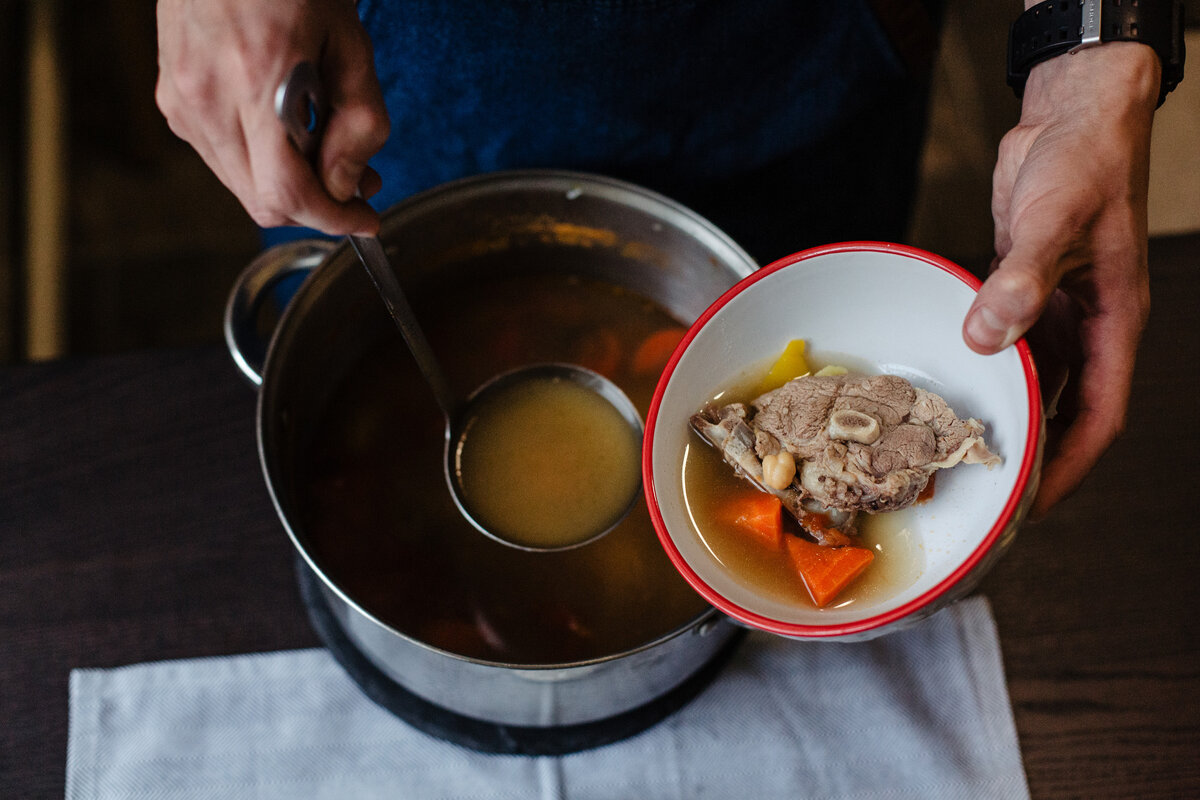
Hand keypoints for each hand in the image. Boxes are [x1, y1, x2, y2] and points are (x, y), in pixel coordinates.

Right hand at [155, 0, 389, 234]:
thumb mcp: (349, 43)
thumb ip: (359, 122)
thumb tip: (348, 184)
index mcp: (255, 83)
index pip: (288, 192)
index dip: (334, 220)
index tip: (367, 221)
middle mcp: (207, 101)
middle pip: (263, 201)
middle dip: (318, 206)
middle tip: (360, 183)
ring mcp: (181, 102)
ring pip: (241, 186)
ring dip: (290, 186)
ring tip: (330, 151)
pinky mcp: (171, 100)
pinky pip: (221, 158)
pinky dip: (260, 163)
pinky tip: (287, 131)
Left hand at [964, 43, 1159, 517]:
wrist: (1072, 116)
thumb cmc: (1085, 161)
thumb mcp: (1053, 219)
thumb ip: (1020, 278)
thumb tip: (987, 337)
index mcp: (1113, 322)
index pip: (1099, 416)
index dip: (1070, 466)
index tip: (1034, 504)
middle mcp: (1087, 324)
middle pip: (1063, 410)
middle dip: (1032, 453)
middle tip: (986, 489)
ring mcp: (1054, 308)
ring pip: (1033, 381)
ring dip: (1006, 412)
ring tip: (963, 450)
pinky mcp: (1022, 288)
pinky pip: (1005, 344)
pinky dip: (985, 368)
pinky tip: (954, 383)